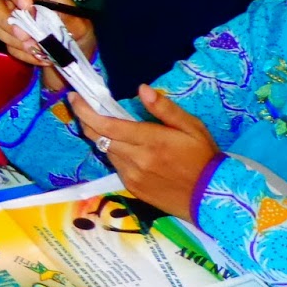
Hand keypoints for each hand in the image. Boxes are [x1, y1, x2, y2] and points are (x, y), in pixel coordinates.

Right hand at [0, 0, 97, 82]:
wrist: (74, 52)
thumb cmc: (77, 30)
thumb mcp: (80, 25)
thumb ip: (66, 23)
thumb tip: (48, 26)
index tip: (26, 7)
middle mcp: (17, 4)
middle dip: (6, 21)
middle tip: (25, 36)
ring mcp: (11, 22)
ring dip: (14, 41)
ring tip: (38, 50)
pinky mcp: (10, 39)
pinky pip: (7, 45)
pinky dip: (23, 54)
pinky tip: (41, 57)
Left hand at [70, 86, 220, 219]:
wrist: (212, 197)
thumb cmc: (204, 158)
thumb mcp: (192, 127)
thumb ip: (164, 108)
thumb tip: (141, 89)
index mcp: (150, 141)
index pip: (106, 124)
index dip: (85, 110)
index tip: (74, 97)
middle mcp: (136, 159)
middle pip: (97, 137)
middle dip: (85, 119)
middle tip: (81, 106)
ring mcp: (131, 176)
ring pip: (104, 151)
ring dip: (99, 136)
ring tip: (103, 123)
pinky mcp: (132, 188)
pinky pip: (115, 165)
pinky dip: (112, 152)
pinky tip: (121, 145)